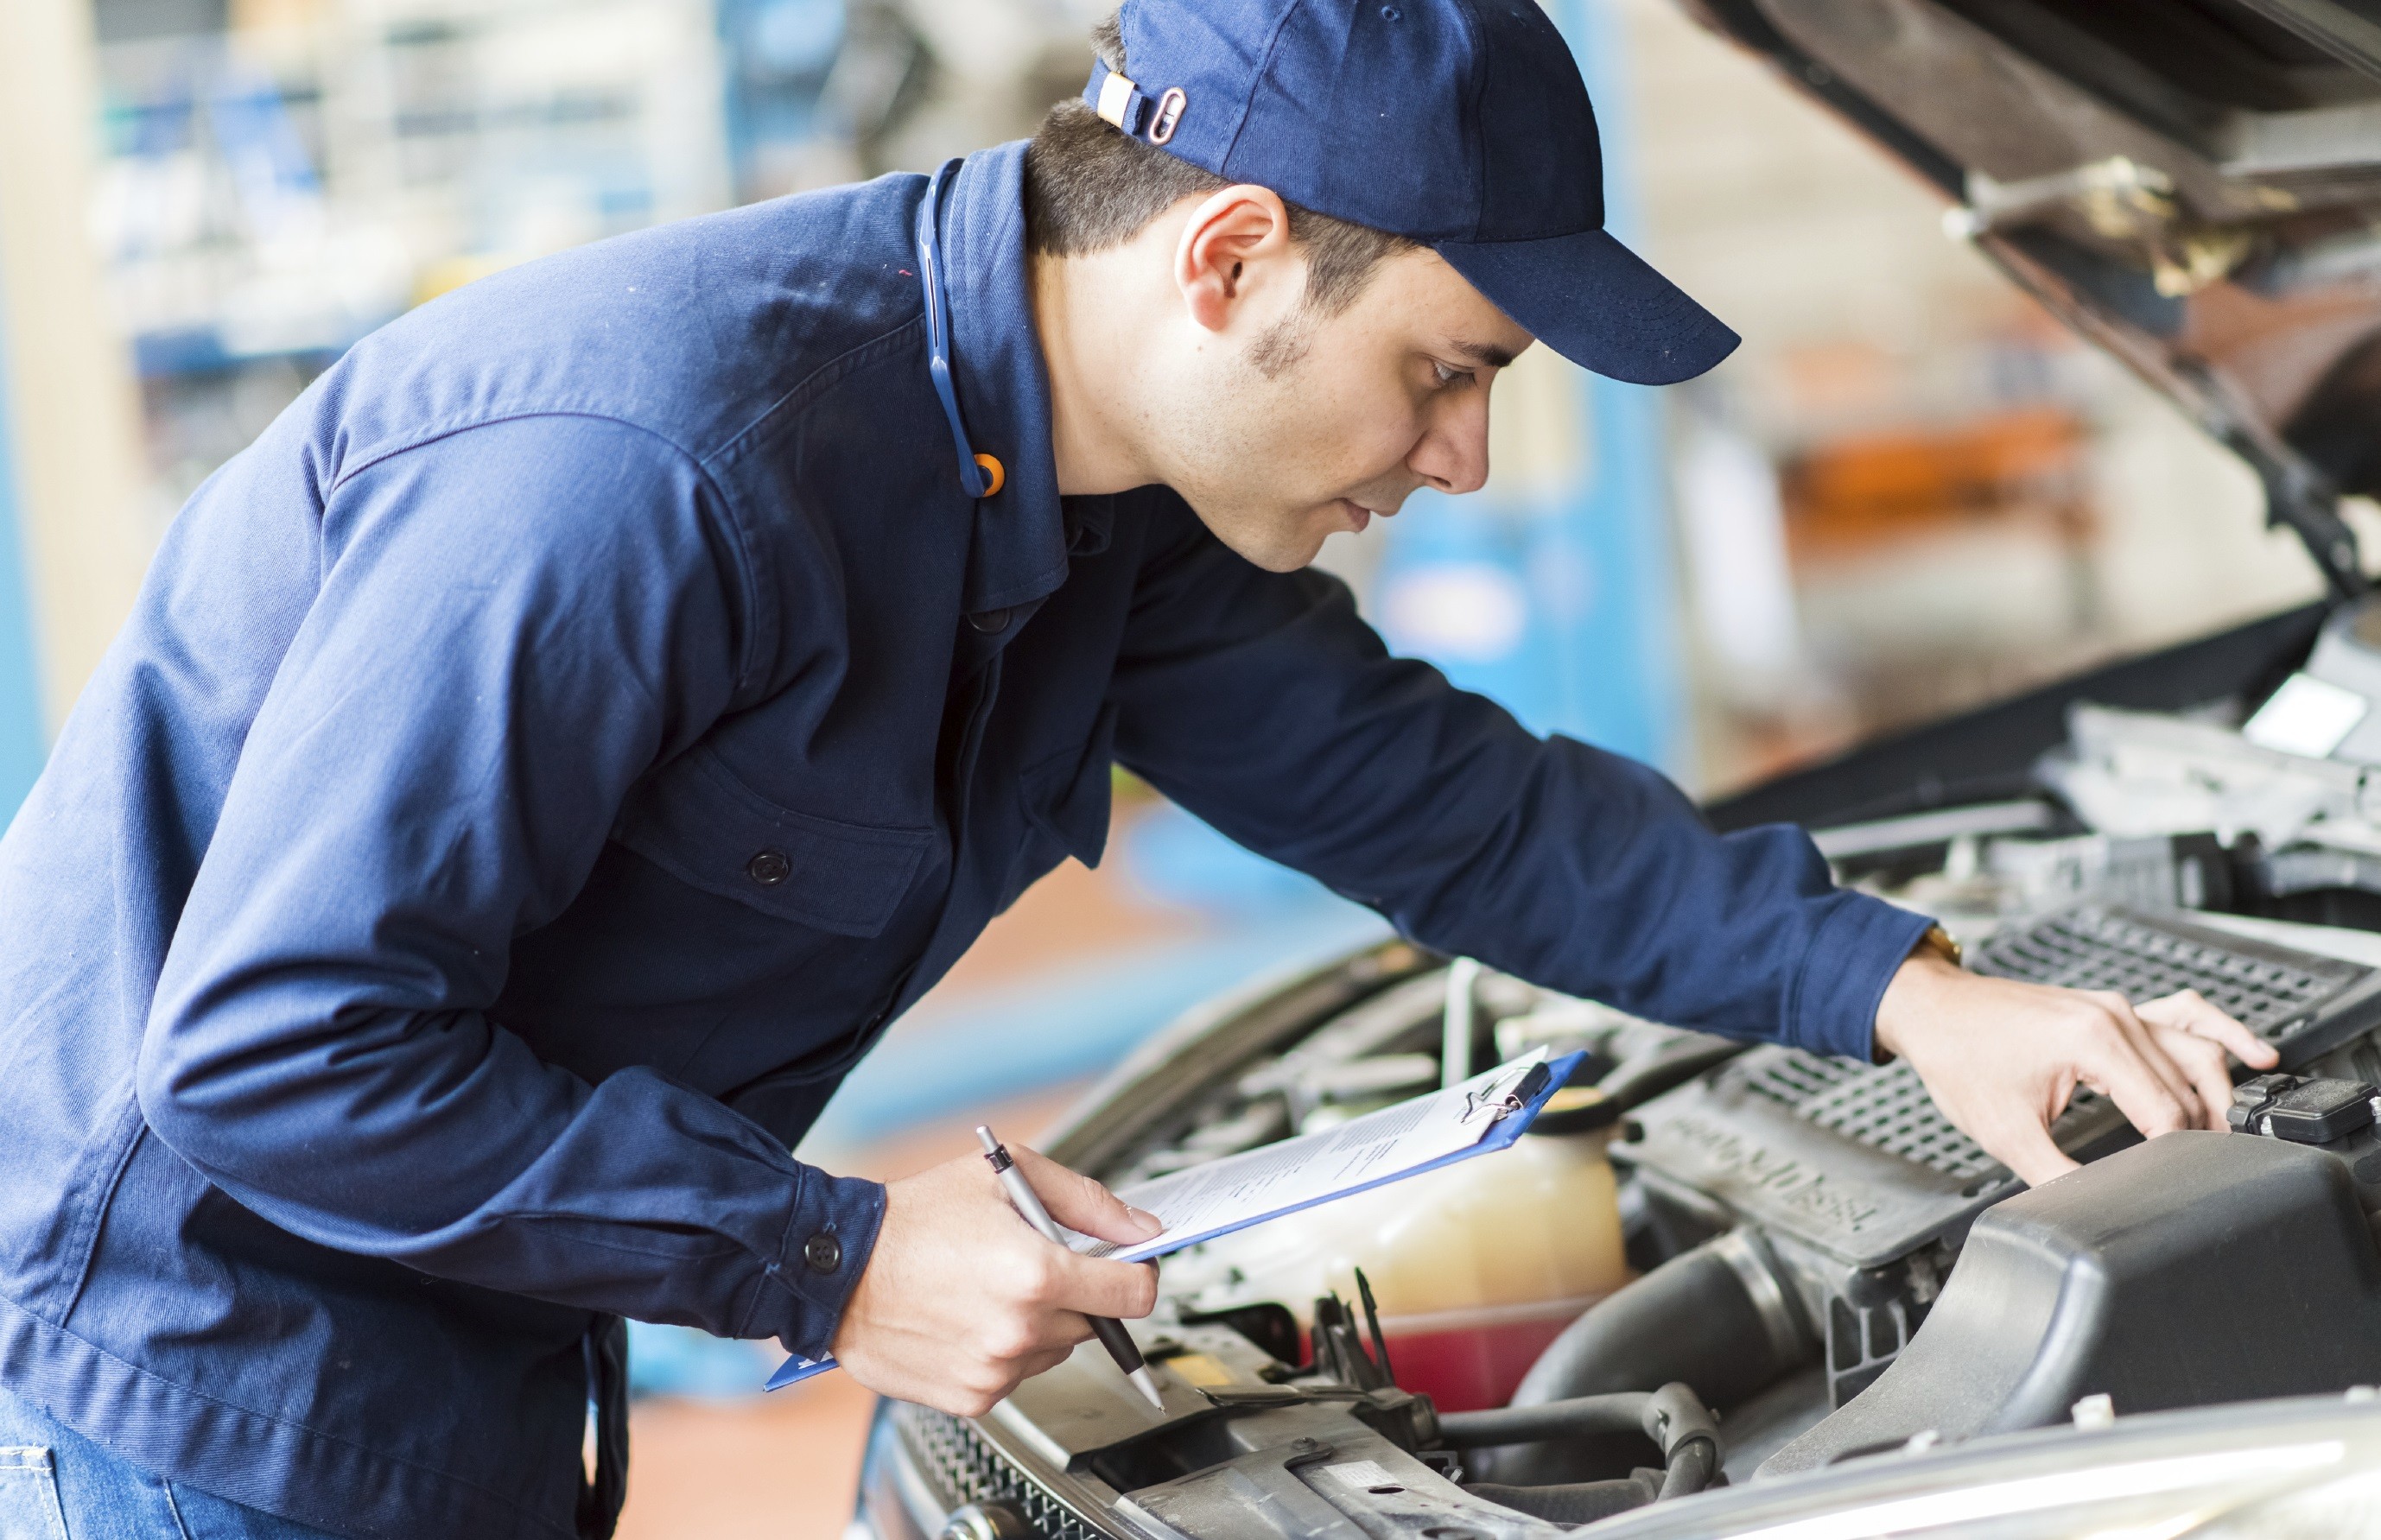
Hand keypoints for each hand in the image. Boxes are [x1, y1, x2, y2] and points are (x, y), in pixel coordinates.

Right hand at [830, 1144, 1161, 1415]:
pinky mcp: (970, 1398)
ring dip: (1037, 1324)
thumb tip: (1140, 1228)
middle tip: (1029, 1264)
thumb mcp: (1003, 1176)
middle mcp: (1020, 1330)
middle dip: (1075, 1292)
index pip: (1134, 1294)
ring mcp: (995, 1370)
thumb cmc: (912, 1219)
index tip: (1128, 1267)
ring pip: (1054, 1350)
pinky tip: (966, 1320)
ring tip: (986, 1290)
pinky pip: (1014, 1376)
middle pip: (1094, 1322)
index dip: (1139, 1275)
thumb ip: (1085, 1201)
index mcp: (1037, 1273)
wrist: (836, 1269)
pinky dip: (1002, 1352)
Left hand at [1874, 951, 2278, 1187]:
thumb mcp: (2005, 1133)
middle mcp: (2116, 1017)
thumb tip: (2095, 1210)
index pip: (2165, 1110)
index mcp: (2094, 1042)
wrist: (1932, 1010)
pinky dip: (2220, 1034)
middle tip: (2212, 1172)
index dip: (2177, 1154)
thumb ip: (2059, 1176)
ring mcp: (2118, 1007)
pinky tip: (2254, 1055)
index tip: (2181, 1184)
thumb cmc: (1958, 1058)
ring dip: (2218, 1090)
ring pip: (2196, 1049)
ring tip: (2233, 1132)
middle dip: (2204, 1130)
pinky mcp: (2112, 1008)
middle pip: (2189, 1083)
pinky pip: (2182, 1014)